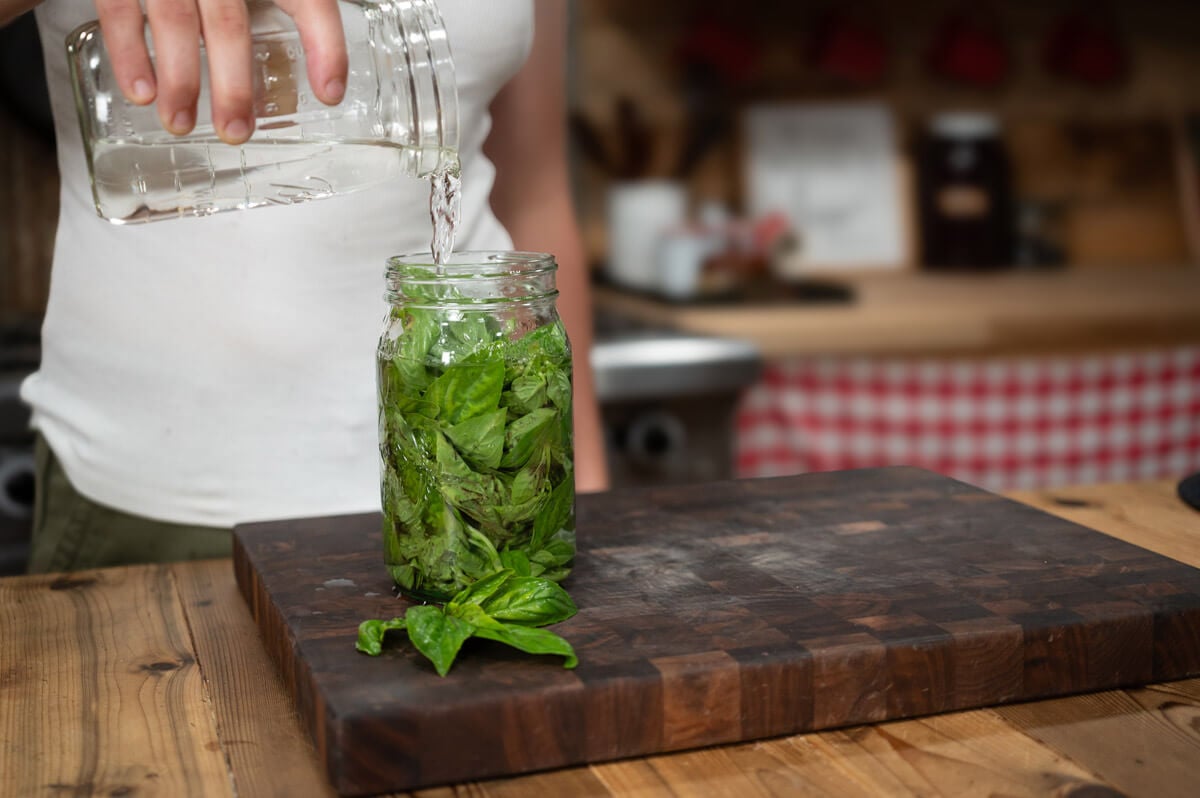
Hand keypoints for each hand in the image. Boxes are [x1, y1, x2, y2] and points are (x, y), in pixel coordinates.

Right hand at [94, 0, 347, 143]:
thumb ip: (279, 2)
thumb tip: (320, 65)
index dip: (325, 46)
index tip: (330, 93)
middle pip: (230, 23)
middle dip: (233, 84)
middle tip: (236, 130)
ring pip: (175, 19)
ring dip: (179, 79)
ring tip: (181, 122)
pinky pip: (120, 8)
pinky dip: (130, 53)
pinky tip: (142, 92)